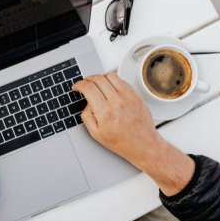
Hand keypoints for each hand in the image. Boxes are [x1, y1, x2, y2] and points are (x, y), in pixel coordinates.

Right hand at [73, 72, 194, 195]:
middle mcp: (117, 102)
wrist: (142, 144)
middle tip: (85, 83)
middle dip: (88, 79)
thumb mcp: (96, 134)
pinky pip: (122, 80)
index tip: (77, 86)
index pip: (88, 88)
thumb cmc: (121, 141)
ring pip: (110, 76)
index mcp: (105, 112)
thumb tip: (86, 102)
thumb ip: (87, 116)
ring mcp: (128, 97)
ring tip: (97, 84)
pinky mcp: (136, 95)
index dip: (79, 84)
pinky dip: (113, 80)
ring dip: (101, 77)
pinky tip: (110, 87)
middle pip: (98, 79)